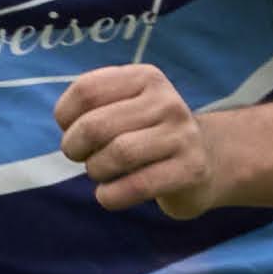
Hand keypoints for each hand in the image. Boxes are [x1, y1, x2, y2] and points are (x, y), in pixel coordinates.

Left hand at [57, 61, 233, 218]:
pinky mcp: (191, 169)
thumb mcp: (123, 107)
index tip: (71, 129)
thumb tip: (68, 124)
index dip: (65, 117)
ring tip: (101, 172)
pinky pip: (137, 185)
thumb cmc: (146, 135)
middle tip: (81, 156)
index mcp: (145, 77)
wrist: (207, 160)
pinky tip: (110, 194)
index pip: (86, 90)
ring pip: (117, 155)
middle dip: (74, 148)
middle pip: (95, 126)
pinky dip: (111, 196)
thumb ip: (92, 106)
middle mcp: (167, 101)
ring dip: (95, 171)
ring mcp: (183, 134)